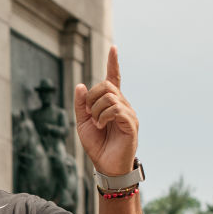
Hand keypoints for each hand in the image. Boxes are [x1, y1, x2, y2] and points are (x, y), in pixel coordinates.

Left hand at [74, 46, 138, 175]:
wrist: (106, 165)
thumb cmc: (97, 145)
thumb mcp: (82, 123)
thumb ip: (81, 105)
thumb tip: (81, 85)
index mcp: (112, 103)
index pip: (114, 79)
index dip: (113, 63)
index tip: (114, 48)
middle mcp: (123, 105)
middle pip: (107, 86)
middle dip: (92, 98)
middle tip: (89, 114)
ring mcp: (128, 113)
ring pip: (110, 97)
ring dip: (96, 110)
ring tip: (97, 124)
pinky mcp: (131, 123)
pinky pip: (116, 109)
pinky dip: (104, 116)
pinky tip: (102, 126)